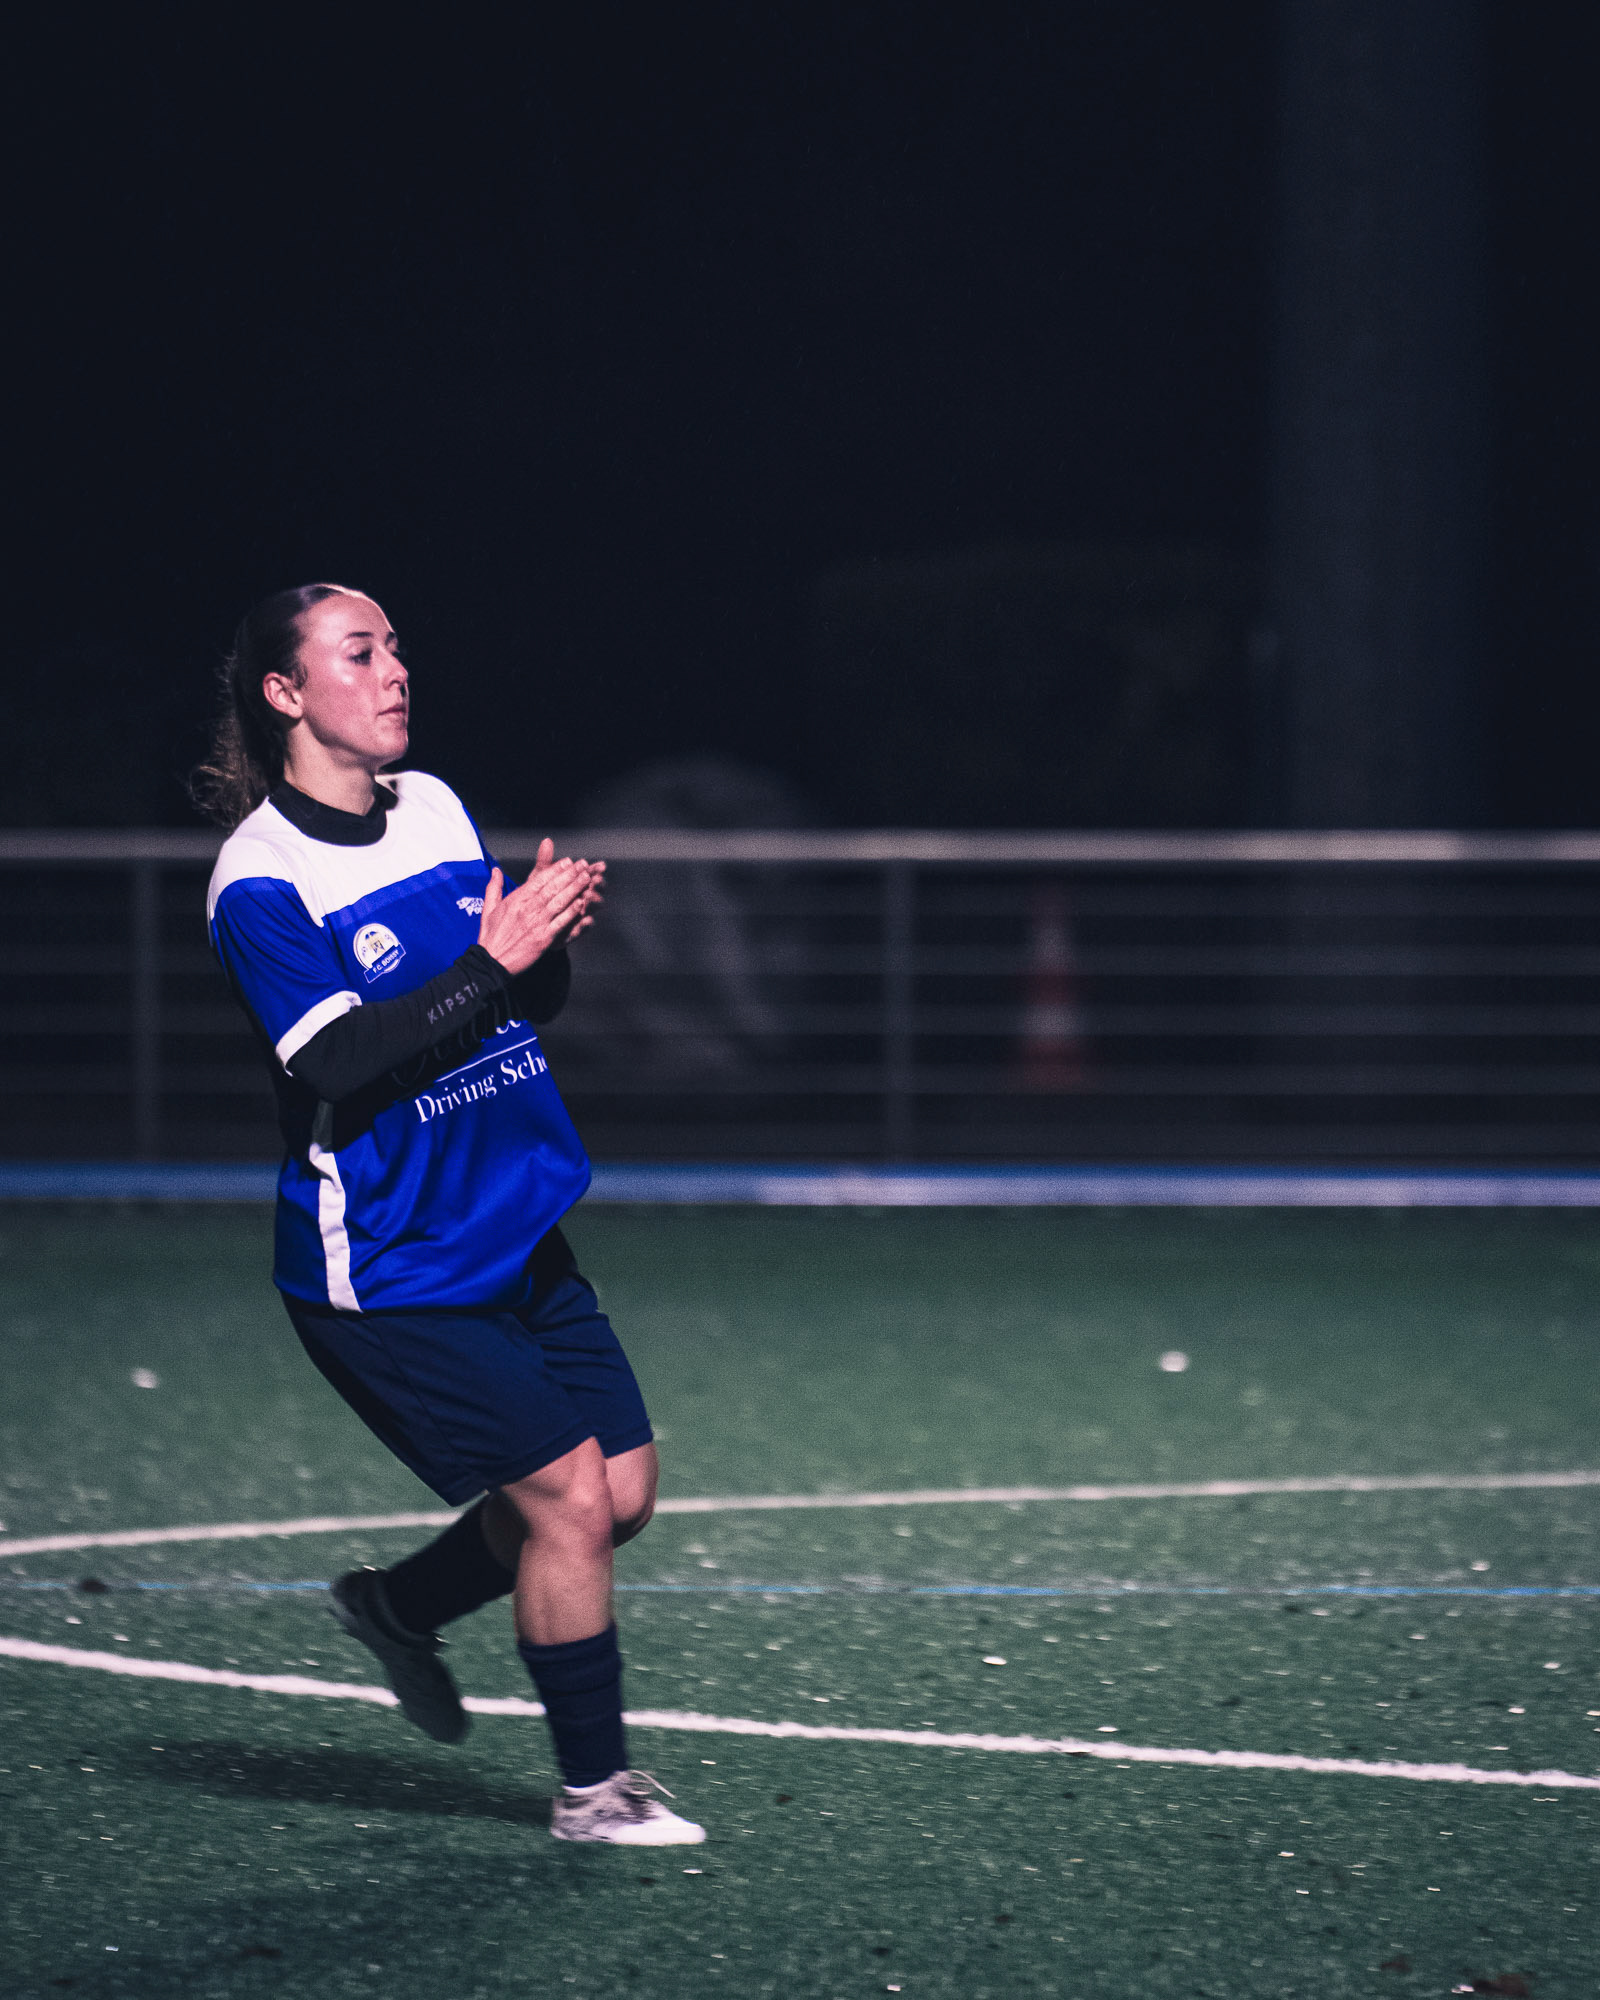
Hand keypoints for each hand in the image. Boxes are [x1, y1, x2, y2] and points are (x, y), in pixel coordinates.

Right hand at [477, 844, 605, 976]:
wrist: (491, 962)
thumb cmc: (490, 937)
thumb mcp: (489, 909)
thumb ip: (494, 887)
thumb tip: (496, 870)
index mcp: (515, 900)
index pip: (538, 880)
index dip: (555, 870)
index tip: (567, 861)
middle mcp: (526, 909)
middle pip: (551, 888)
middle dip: (569, 874)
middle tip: (583, 865)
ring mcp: (536, 924)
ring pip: (558, 902)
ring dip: (574, 889)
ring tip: (587, 878)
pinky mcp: (543, 939)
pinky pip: (561, 922)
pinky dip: (572, 912)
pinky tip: (582, 903)